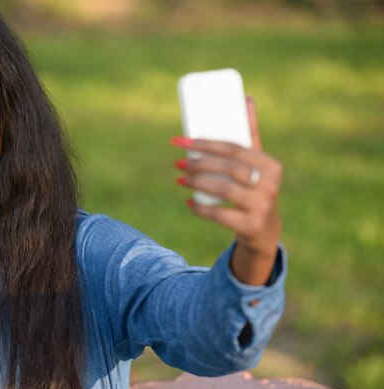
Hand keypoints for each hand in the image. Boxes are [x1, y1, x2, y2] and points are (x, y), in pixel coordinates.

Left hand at [172, 97, 282, 284]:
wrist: (264, 230)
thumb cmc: (254, 188)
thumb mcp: (255, 162)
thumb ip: (249, 134)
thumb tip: (246, 97)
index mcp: (270, 164)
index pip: (234, 148)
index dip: (205, 143)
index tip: (180, 141)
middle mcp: (270, 184)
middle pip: (229, 168)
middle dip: (199, 163)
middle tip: (178, 163)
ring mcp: (262, 206)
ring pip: (225, 190)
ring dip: (197, 183)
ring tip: (180, 179)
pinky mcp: (251, 226)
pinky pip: (221, 215)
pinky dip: (201, 209)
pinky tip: (189, 202)